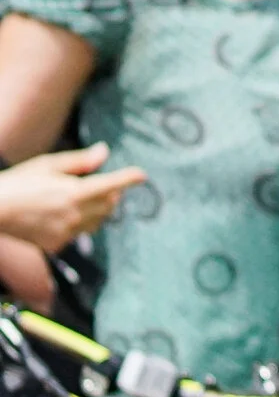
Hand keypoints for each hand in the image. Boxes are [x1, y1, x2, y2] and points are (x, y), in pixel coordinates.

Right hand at [0, 146, 146, 249]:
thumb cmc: (20, 182)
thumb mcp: (48, 165)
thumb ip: (79, 162)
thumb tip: (104, 152)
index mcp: (74, 192)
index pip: (112, 184)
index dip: (128, 178)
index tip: (141, 175)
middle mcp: (75, 214)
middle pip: (110, 205)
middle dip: (111, 194)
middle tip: (102, 185)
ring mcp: (67, 232)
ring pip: (98, 222)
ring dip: (98, 210)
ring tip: (79, 199)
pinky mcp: (58, 244)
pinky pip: (79, 234)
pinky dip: (79, 224)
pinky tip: (62, 215)